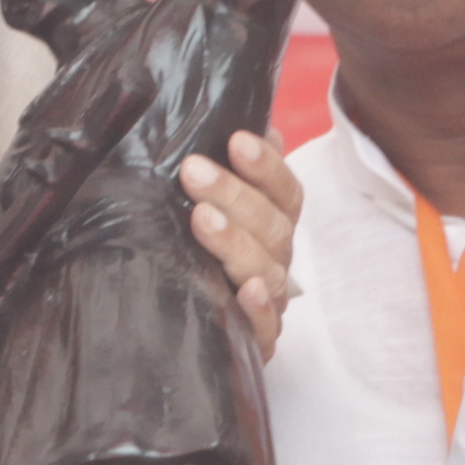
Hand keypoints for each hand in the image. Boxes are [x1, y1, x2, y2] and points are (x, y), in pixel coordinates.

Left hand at [184, 132, 300, 360]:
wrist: (182, 331)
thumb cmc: (196, 254)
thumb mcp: (203, 208)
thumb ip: (222, 169)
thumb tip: (244, 123)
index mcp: (271, 223)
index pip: (283, 191)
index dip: (266, 166)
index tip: (236, 141)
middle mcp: (276, 258)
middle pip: (272, 225)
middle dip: (234, 195)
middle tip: (193, 171)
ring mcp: (269, 300)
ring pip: (266, 270)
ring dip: (237, 242)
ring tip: (202, 219)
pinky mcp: (256, 341)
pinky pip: (267, 328)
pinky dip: (260, 309)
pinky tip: (246, 291)